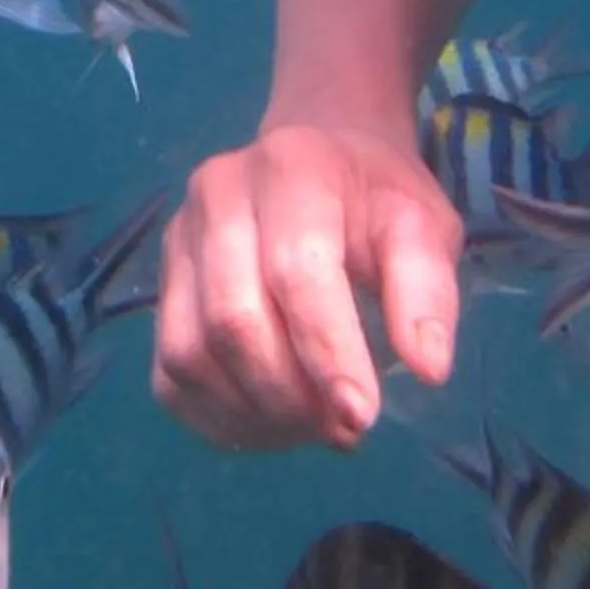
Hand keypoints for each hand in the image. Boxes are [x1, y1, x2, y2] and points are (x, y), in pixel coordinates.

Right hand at [151, 121, 462, 451]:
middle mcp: (217, 194)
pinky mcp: (161, 286)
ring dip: (254, 411)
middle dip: (290, 394)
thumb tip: (428, 368)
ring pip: (191, 353)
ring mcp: (179, 241)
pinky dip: (219, 417)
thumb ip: (426, 290)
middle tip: (343, 427)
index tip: (361, 417)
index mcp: (291, 166)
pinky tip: (273, 421)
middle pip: (232, 320)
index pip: (296, 271)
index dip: (327, 351)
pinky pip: (169, 374)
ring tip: (313, 424)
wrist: (321, 162)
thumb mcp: (424, 228)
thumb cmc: (376, 203)